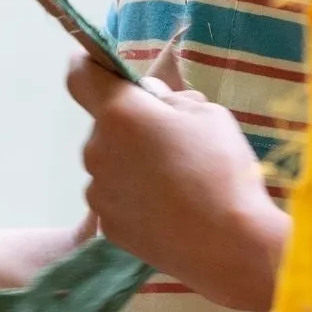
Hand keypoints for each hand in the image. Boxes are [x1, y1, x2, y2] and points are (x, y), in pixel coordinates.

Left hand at [66, 54, 287, 311]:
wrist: (231, 246)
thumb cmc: (223, 169)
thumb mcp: (208, 113)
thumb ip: (169, 99)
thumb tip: (149, 97)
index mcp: (120, 113)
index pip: (80, 76)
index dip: (87, 65)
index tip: (97, 65)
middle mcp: (97, 149)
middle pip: (105, 125)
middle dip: (131, 126)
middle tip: (173, 142)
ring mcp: (98, 191)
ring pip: (110, 163)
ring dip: (131, 163)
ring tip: (177, 183)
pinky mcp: (106, 226)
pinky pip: (116, 198)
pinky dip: (135, 198)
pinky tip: (169, 210)